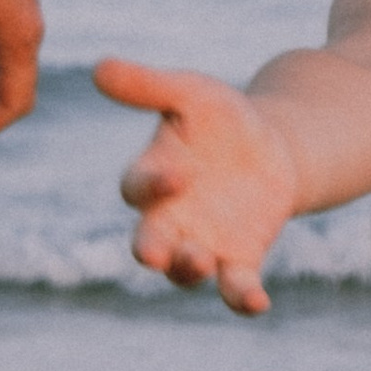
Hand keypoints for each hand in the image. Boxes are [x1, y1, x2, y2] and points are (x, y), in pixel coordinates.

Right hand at [96, 58, 299, 313]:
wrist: (271, 147)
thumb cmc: (220, 117)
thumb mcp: (191, 93)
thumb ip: (148, 86)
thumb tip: (98, 67)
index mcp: (152, 177)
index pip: (138, 187)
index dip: (152, 183)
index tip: (177, 173)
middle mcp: (169, 218)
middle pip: (149, 242)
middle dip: (151, 249)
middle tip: (154, 253)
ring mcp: (202, 243)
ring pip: (185, 272)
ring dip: (188, 271)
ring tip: (200, 261)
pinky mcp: (238, 260)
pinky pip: (234, 287)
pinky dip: (241, 298)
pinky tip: (257, 302)